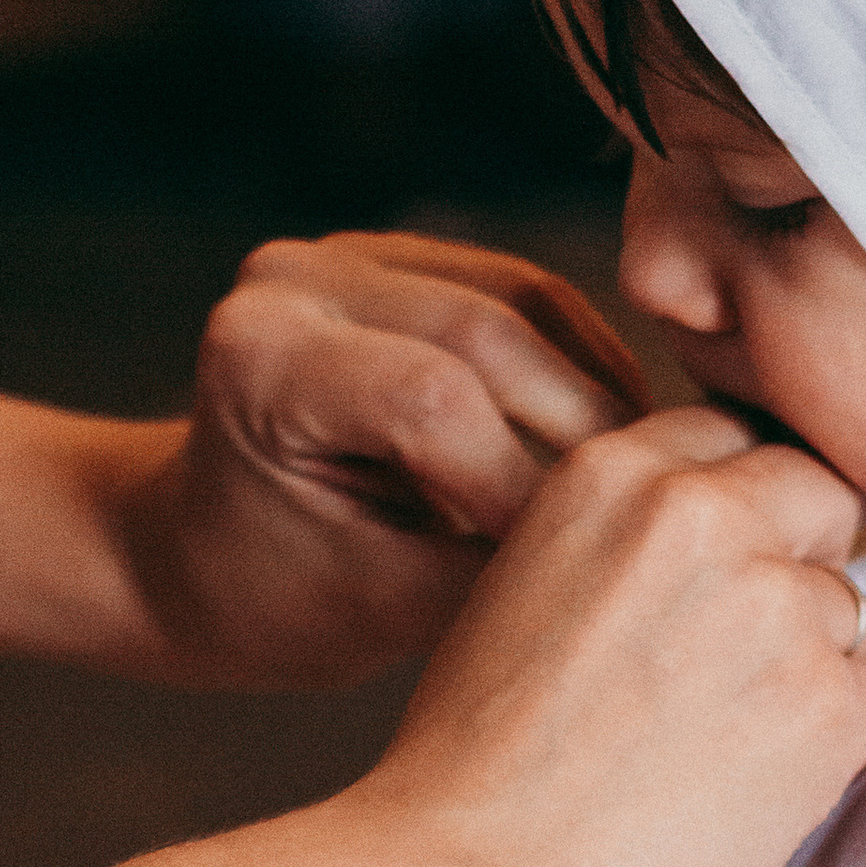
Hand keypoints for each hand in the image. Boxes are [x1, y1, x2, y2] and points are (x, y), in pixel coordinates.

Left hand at [121, 232, 648, 691]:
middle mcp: (294, 280)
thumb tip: (635, 564)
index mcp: (259, 358)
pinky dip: (589, 368)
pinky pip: (532, 299)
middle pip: (492, 337)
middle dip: (588, 440)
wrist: (203, 550)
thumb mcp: (379, 612)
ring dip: (606, 396)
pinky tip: (628, 440)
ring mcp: (350, 254)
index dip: (528, 487)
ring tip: (660, 482)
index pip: (434, 402)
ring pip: (531, 307)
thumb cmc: (274, 598)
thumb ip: (493, 578)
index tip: (590, 571)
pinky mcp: (409, 259)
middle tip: (662, 526)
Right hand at [336, 402, 865, 866]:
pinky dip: (828, 756)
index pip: (738, 438)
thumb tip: (726, 548)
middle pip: (821, 498)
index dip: (744, 508)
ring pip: (853, 612)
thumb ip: (629, 542)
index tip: (724, 571)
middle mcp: (704, 513)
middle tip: (734, 665)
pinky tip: (738, 797)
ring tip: (712, 751)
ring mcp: (776, 606)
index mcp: (615, 473)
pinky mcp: (828, 703)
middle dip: (799, 568)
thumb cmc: (473, 770)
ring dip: (809, 674)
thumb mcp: (526, 587)